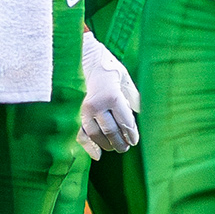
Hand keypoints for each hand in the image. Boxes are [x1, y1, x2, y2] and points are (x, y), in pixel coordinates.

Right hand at [78, 29, 141, 159]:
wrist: (84, 58)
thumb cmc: (108, 68)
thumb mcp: (124, 78)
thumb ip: (132, 96)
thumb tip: (139, 112)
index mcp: (112, 96)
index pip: (125, 122)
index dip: (131, 134)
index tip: (134, 140)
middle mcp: (97, 105)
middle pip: (111, 131)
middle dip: (120, 142)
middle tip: (126, 147)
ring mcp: (84, 110)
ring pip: (96, 135)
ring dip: (107, 145)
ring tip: (115, 147)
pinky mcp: (75, 113)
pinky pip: (81, 133)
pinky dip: (88, 147)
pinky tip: (97, 155)